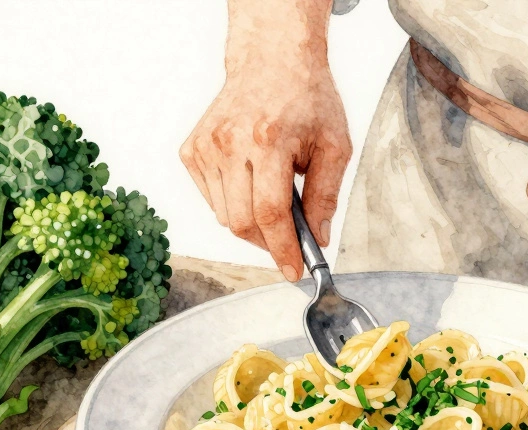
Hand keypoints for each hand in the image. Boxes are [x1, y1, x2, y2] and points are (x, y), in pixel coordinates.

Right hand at [180, 37, 349, 281]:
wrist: (271, 60)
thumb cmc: (307, 99)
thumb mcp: (334, 145)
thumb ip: (326, 196)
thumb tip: (319, 239)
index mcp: (268, 140)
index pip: (270, 213)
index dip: (282, 249)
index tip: (293, 270)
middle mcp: (230, 143)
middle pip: (242, 221)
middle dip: (267, 242)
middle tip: (288, 239)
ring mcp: (206, 146)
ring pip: (223, 215)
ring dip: (250, 221)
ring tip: (272, 195)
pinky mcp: (192, 149)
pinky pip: (210, 198)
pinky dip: (231, 202)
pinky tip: (249, 181)